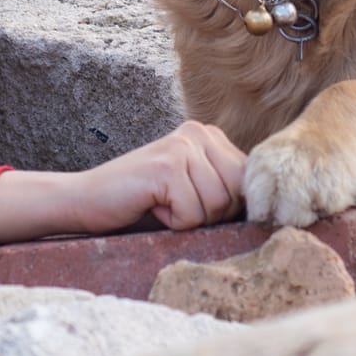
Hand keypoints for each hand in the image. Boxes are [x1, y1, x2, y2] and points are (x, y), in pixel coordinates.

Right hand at [0, 121, 246, 242]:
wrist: (86, 201)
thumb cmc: (142, 203)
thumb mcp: (193, 188)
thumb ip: (225, 186)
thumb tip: (269, 206)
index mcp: (210, 135)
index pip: (248, 181)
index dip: (225, 207)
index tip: (193, 204)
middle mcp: (199, 133)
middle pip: (236, 195)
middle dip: (208, 215)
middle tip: (173, 205)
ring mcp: (182, 146)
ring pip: (215, 206)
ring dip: (187, 219)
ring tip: (161, 204)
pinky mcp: (166, 166)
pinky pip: (191, 214)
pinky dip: (172, 222)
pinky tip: (151, 206)